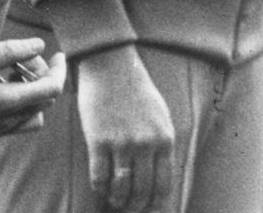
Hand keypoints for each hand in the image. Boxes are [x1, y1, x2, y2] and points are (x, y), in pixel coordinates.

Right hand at [0, 38, 66, 139]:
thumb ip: (10, 52)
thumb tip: (40, 46)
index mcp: (8, 105)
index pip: (50, 90)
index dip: (58, 70)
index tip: (58, 53)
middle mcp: (8, 122)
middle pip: (43, 100)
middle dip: (41, 75)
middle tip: (24, 54)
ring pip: (33, 112)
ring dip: (31, 89)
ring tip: (11, 68)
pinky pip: (17, 118)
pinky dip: (18, 99)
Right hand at [76, 45, 173, 212]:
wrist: (109, 64)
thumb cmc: (134, 88)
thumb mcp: (159, 114)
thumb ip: (161, 143)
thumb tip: (158, 173)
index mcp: (164, 139)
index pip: (163, 186)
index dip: (154, 203)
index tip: (147, 207)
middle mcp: (146, 145)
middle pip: (142, 191)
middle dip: (135, 206)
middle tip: (129, 208)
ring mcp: (122, 143)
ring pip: (121, 188)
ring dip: (117, 200)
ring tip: (114, 200)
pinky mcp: (98, 140)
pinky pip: (99, 176)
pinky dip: (100, 187)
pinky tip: (101, 186)